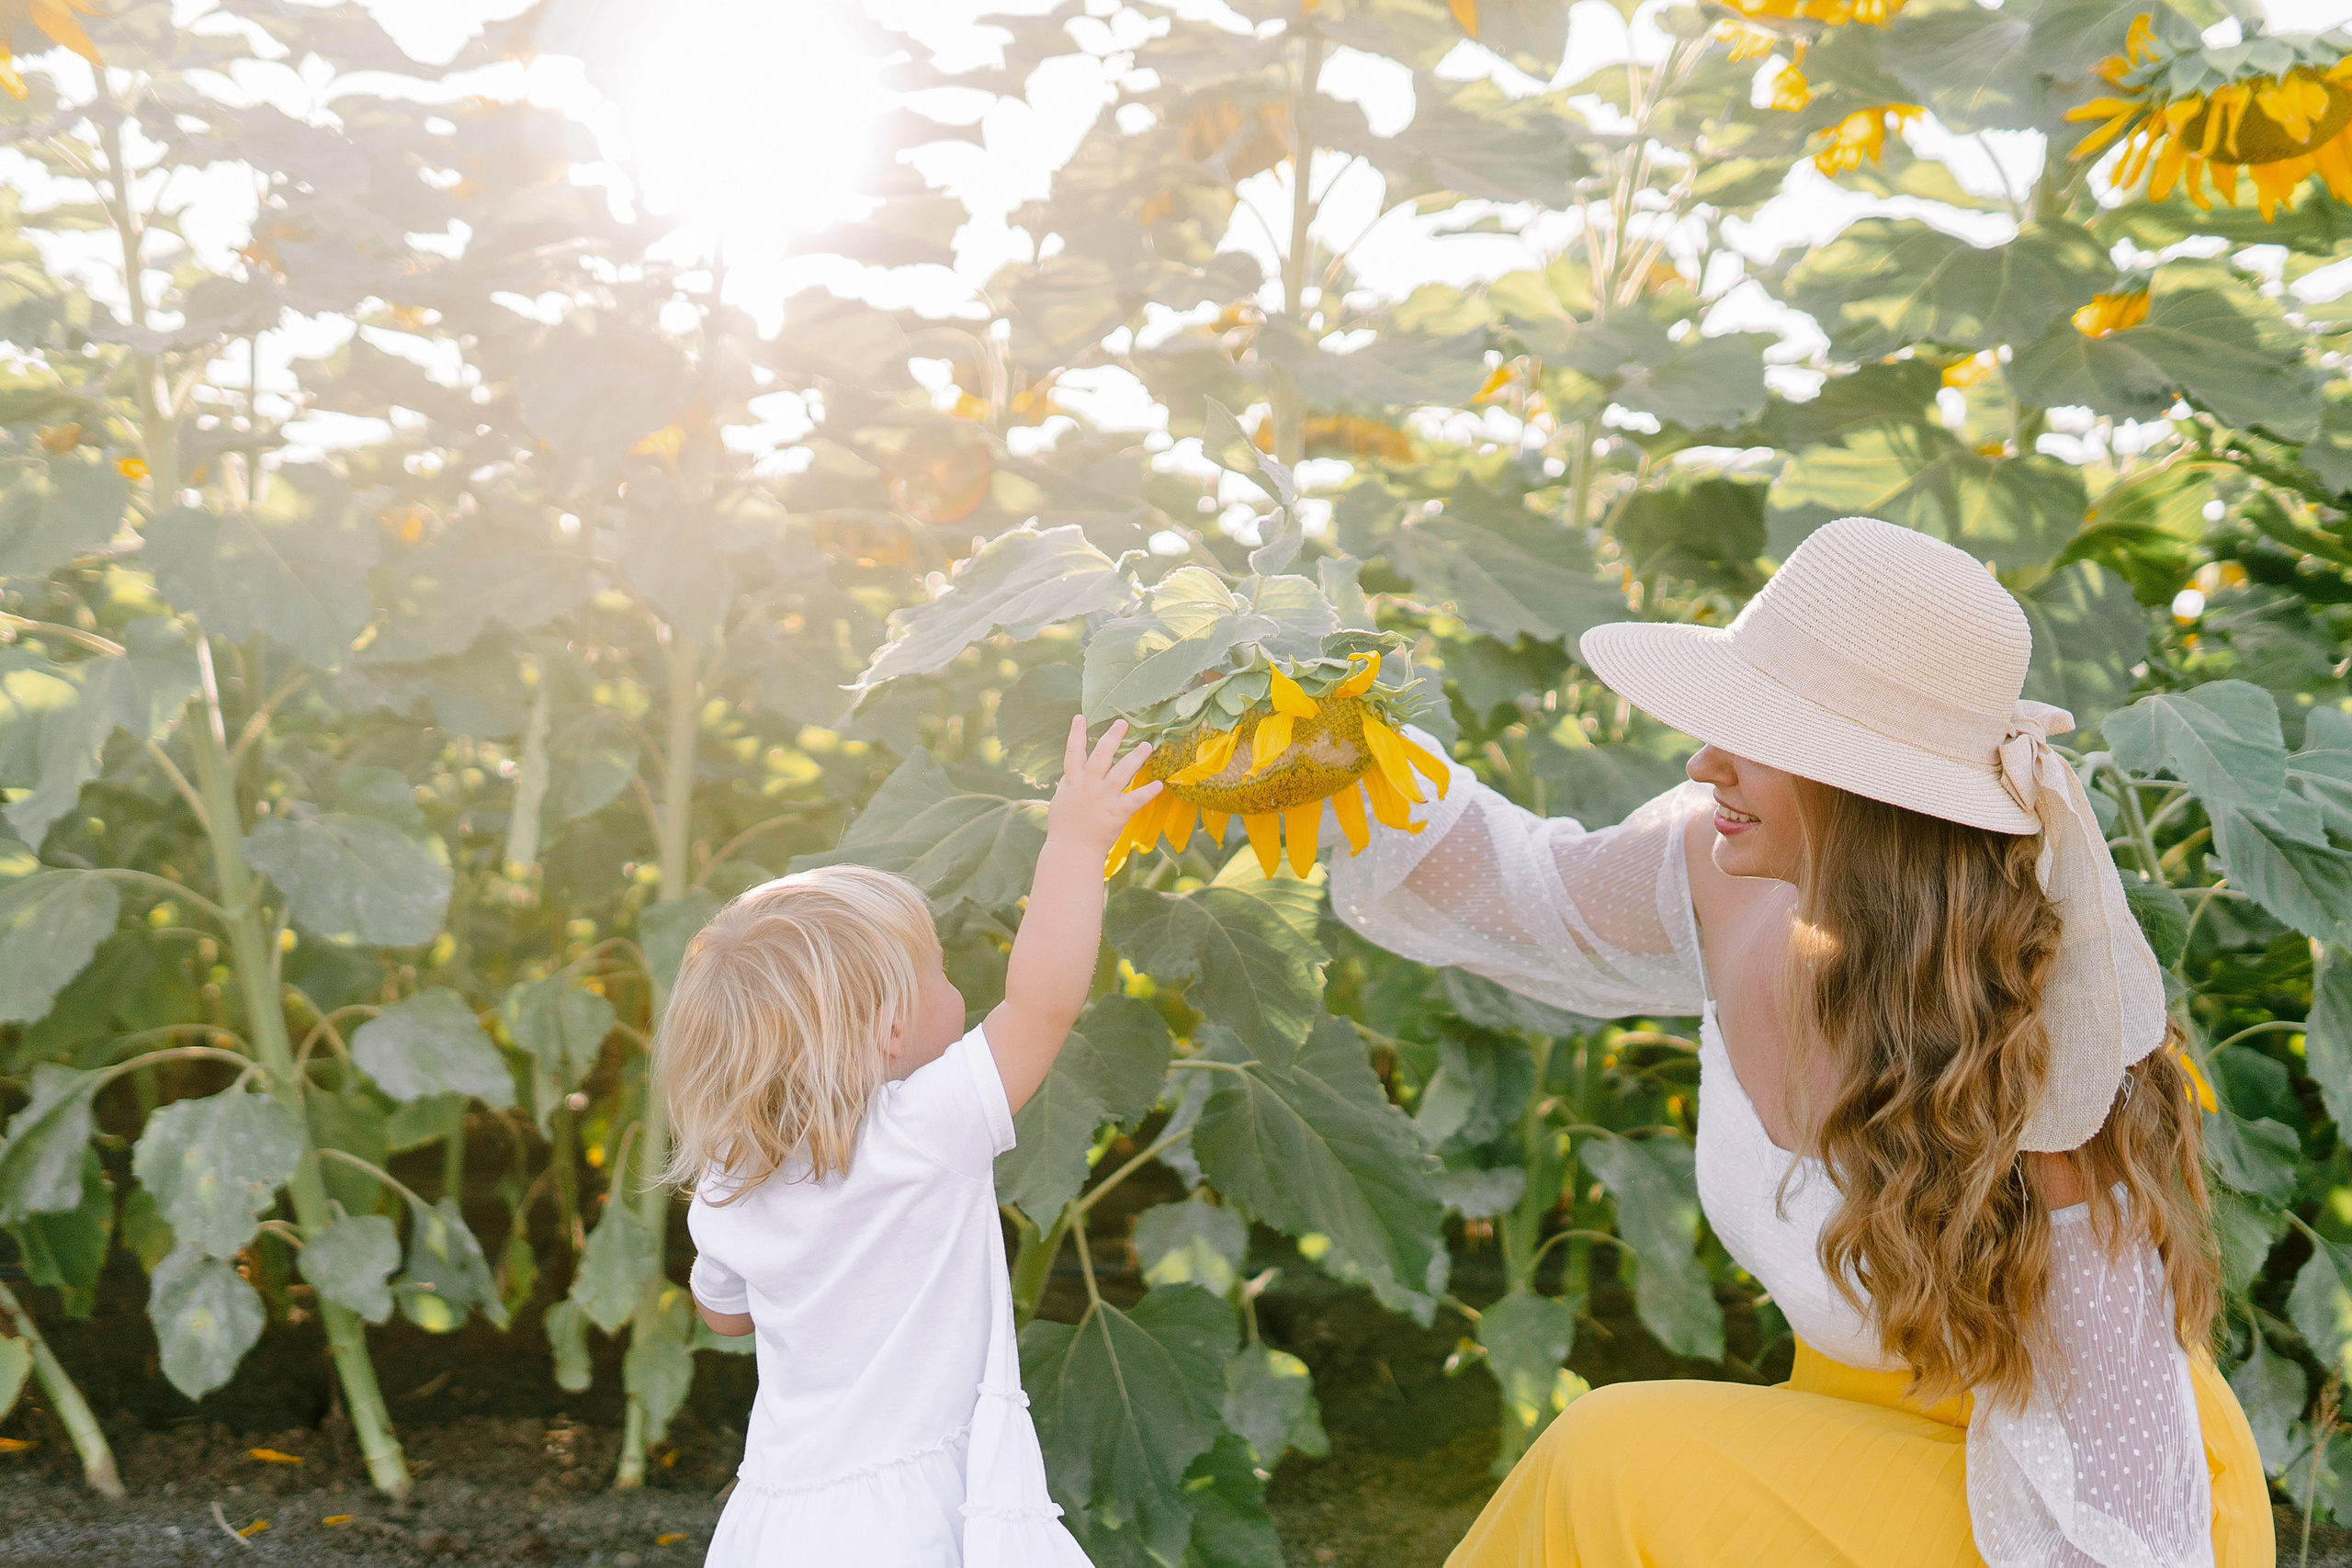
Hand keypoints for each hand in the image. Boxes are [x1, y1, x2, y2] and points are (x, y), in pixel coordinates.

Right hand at [1046, 716, 1159, 858]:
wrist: (1071, 851)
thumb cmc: (1064, 828)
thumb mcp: (1061, 801)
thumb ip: (1069, 785)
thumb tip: (1070, 775)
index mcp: (1073, 781)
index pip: (1073, 752)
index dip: (1076, 734)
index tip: (1080, 717)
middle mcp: (1088, 785)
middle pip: (1101, 755)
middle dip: (1112, 737)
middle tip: (1123, 723)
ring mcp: (1103, 798)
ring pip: (1121, 772)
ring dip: (1135, 757)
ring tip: (1147, 746)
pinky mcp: (1117, 813)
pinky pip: (1135, 799)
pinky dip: (1148, 792)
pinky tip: (1159, 784)